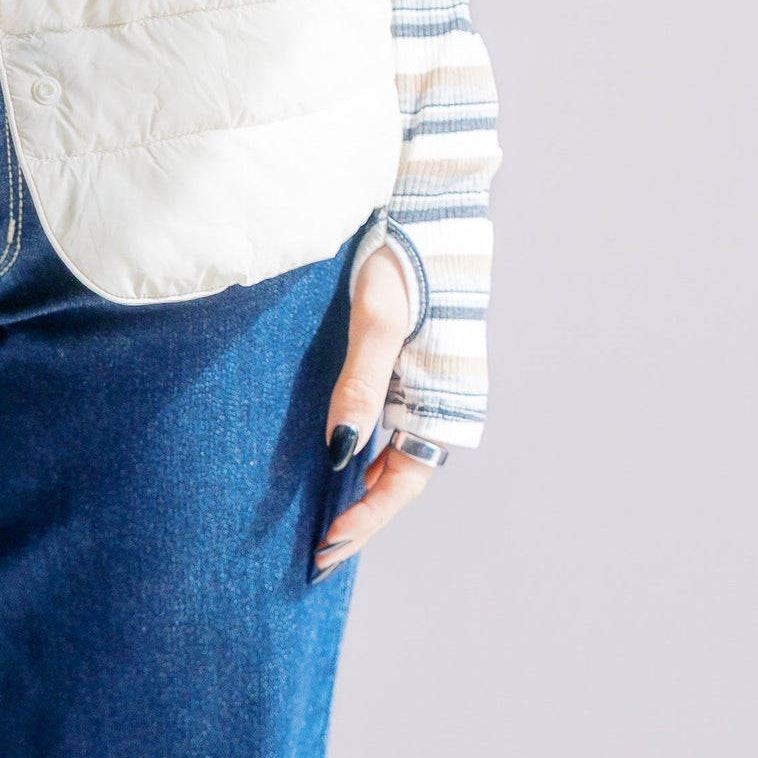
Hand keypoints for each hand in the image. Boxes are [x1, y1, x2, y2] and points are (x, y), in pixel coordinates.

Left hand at [313, 241, 433, 577]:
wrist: (423, 202)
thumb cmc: (402, 256)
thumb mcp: (376, 320)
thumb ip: (360, 383)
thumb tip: (338, 451)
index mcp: (441, 398)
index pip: (401, 483)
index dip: (365, 520)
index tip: (325, 549)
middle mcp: (436, 398)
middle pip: (397, 477)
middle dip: (360, 517)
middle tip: (316, 556)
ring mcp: (422, 381)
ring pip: (391, 452)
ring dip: (359, 487)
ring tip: (320, 519)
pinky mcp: (405, 360)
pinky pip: (385, 421)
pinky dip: (361, 448)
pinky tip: (334, 458)